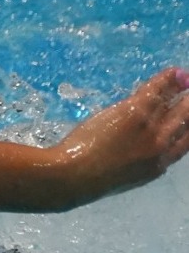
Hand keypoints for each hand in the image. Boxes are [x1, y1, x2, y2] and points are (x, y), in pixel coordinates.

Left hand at [53, 67, 188, 204]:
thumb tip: (138, 152)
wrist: (74, 177)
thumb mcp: (123, 177)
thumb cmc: (88, 180)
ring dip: (184, 92)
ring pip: (177, 106)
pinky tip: (174, 72)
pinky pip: (156, 92)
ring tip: (188, 80)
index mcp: (158, 167)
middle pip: (186, 121)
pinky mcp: (135, 113)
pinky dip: (166, 80)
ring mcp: (150, 129)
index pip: (186, 143)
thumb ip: (137, 163)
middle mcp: (161, 147)